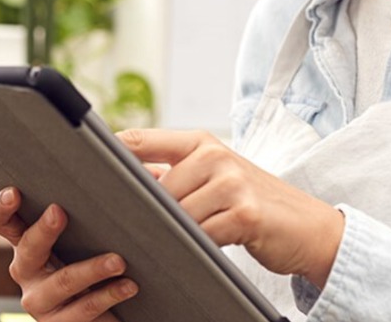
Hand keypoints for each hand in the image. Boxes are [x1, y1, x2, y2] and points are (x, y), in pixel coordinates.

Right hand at [0, 187, 136, 321]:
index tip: (15, 192)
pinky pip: (82, 310)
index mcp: (26, 241)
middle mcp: (26, 270)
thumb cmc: (101, 261)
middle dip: (44, 230)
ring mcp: (40, 300)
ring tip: (119, 260)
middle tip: (60, 212)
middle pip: (27, 249)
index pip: (1, 221)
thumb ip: (91, 206)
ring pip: (62, 282)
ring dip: (91, 269)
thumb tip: (122, 162)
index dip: (1, 206)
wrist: (115, 313)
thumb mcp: (89, 234)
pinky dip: (108, 295)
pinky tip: (128, 285)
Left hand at [116, 129, 345, 286]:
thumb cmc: (254, 203)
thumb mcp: (215, 177)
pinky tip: (197, 250)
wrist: (310, 227)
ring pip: (175, 214)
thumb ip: (175, 174)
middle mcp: (214, 156)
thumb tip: (124, 181)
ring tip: (166, 241)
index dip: (107, 155)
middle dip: (143, 211)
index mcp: (200, 142)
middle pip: (153, 187)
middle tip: (127, 227)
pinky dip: (194, 247)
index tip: (80, 169)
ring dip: (169, 233)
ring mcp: (231, 183)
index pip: (139, 141)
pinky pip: (201, 235)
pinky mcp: (244, 214)